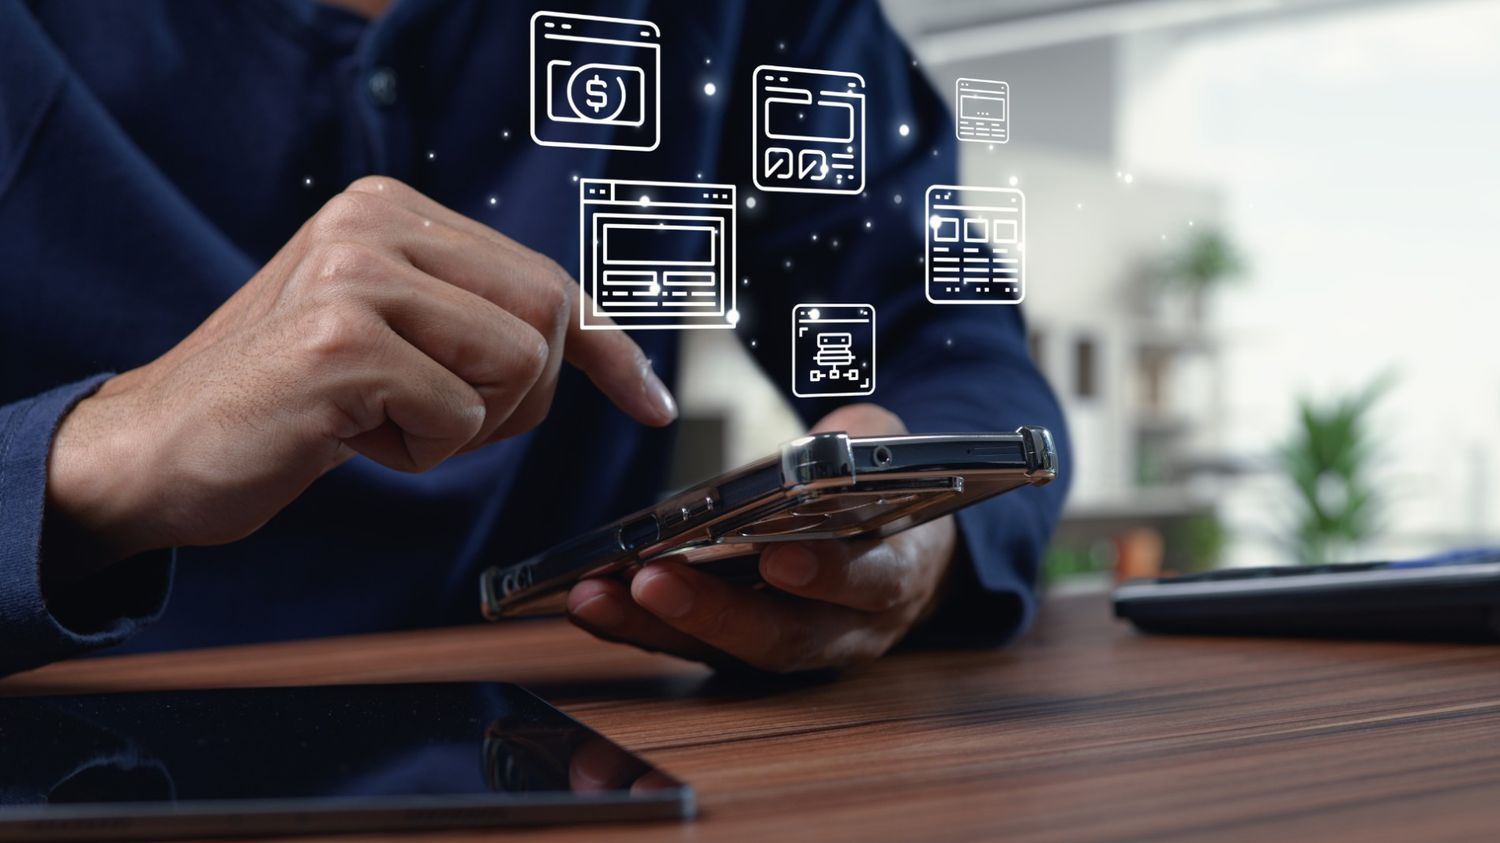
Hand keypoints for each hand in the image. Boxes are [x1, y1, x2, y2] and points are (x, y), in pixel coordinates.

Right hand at [45, 176, 675, 581]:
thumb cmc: (288, 403)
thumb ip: (473, 316)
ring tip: (383, 421)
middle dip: (522, 401)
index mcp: (393, 210)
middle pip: (547, 321)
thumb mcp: (391, 335)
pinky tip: (348, 438)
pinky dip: (421, 452)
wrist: (158, 450)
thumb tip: (597, 342)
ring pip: (519, 369)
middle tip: (437, 422)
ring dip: (467, 429)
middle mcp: (375, 222)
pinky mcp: (342, 342)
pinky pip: (461, 418)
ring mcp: (357, 276)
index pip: (546, 278)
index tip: (652, 403)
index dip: (609, 348)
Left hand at [566, 404, 957, 672]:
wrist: (898, 559)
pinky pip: (690, 647)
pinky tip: (588, 599)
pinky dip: (637, 626)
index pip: (871, 581)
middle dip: (714, 613)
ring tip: (596, 595)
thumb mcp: (889, 455)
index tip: (780, 556)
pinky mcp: (744, 651)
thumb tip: (818, 446)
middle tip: (653, 581)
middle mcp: (846, 628)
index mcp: (895, 573)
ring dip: (657, 626)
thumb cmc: (882, 500)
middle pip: (782, 637)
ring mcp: (792, 647)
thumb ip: (863, 443)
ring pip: (726, 653)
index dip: (828, 573)